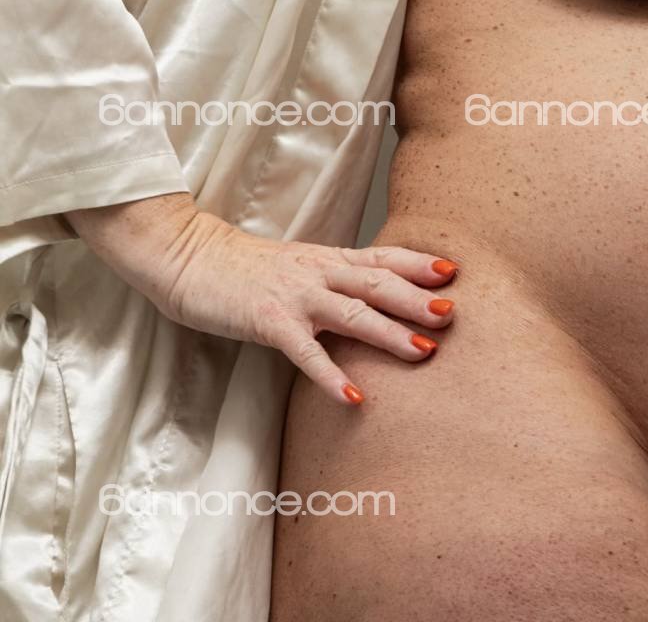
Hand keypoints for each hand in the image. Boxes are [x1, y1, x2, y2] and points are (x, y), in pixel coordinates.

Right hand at [67, 193, 456, 404]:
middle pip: (378, 283)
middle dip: (418, 299)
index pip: (382, 257)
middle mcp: (318, 272)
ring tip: (424, 352)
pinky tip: (354, 396)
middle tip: (454, 315)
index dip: (419, 263)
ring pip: (352, 313)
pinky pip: (305, 352)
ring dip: (389, 332)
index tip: (454, 272)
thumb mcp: (299, 266)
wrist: (187, 256)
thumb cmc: (245, 268)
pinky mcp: (267, 321)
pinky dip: (330, 375)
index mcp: (328, 259)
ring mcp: (294, 296)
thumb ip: (334, 278)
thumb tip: (372, 296)